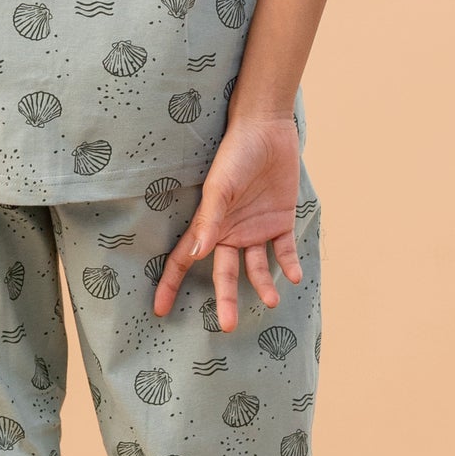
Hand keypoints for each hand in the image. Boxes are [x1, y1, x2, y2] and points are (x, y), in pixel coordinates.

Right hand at [152, 113, 302, 330]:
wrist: (267, 129)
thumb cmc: (235, 153)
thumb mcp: (220, 187)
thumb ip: (210, 220)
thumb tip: (196, 254)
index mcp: (209, 225)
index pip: (184, 260)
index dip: (171, 284)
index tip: (160, 311)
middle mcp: (230, 232)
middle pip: (224, 274)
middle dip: (225, 300)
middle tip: (227, 327)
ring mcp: (256, 229)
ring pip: (257, 267)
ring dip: (263, 285)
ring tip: (272, 300)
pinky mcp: (281, 221)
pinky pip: (284, 250)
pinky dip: (289, 264)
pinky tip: (293, 276)